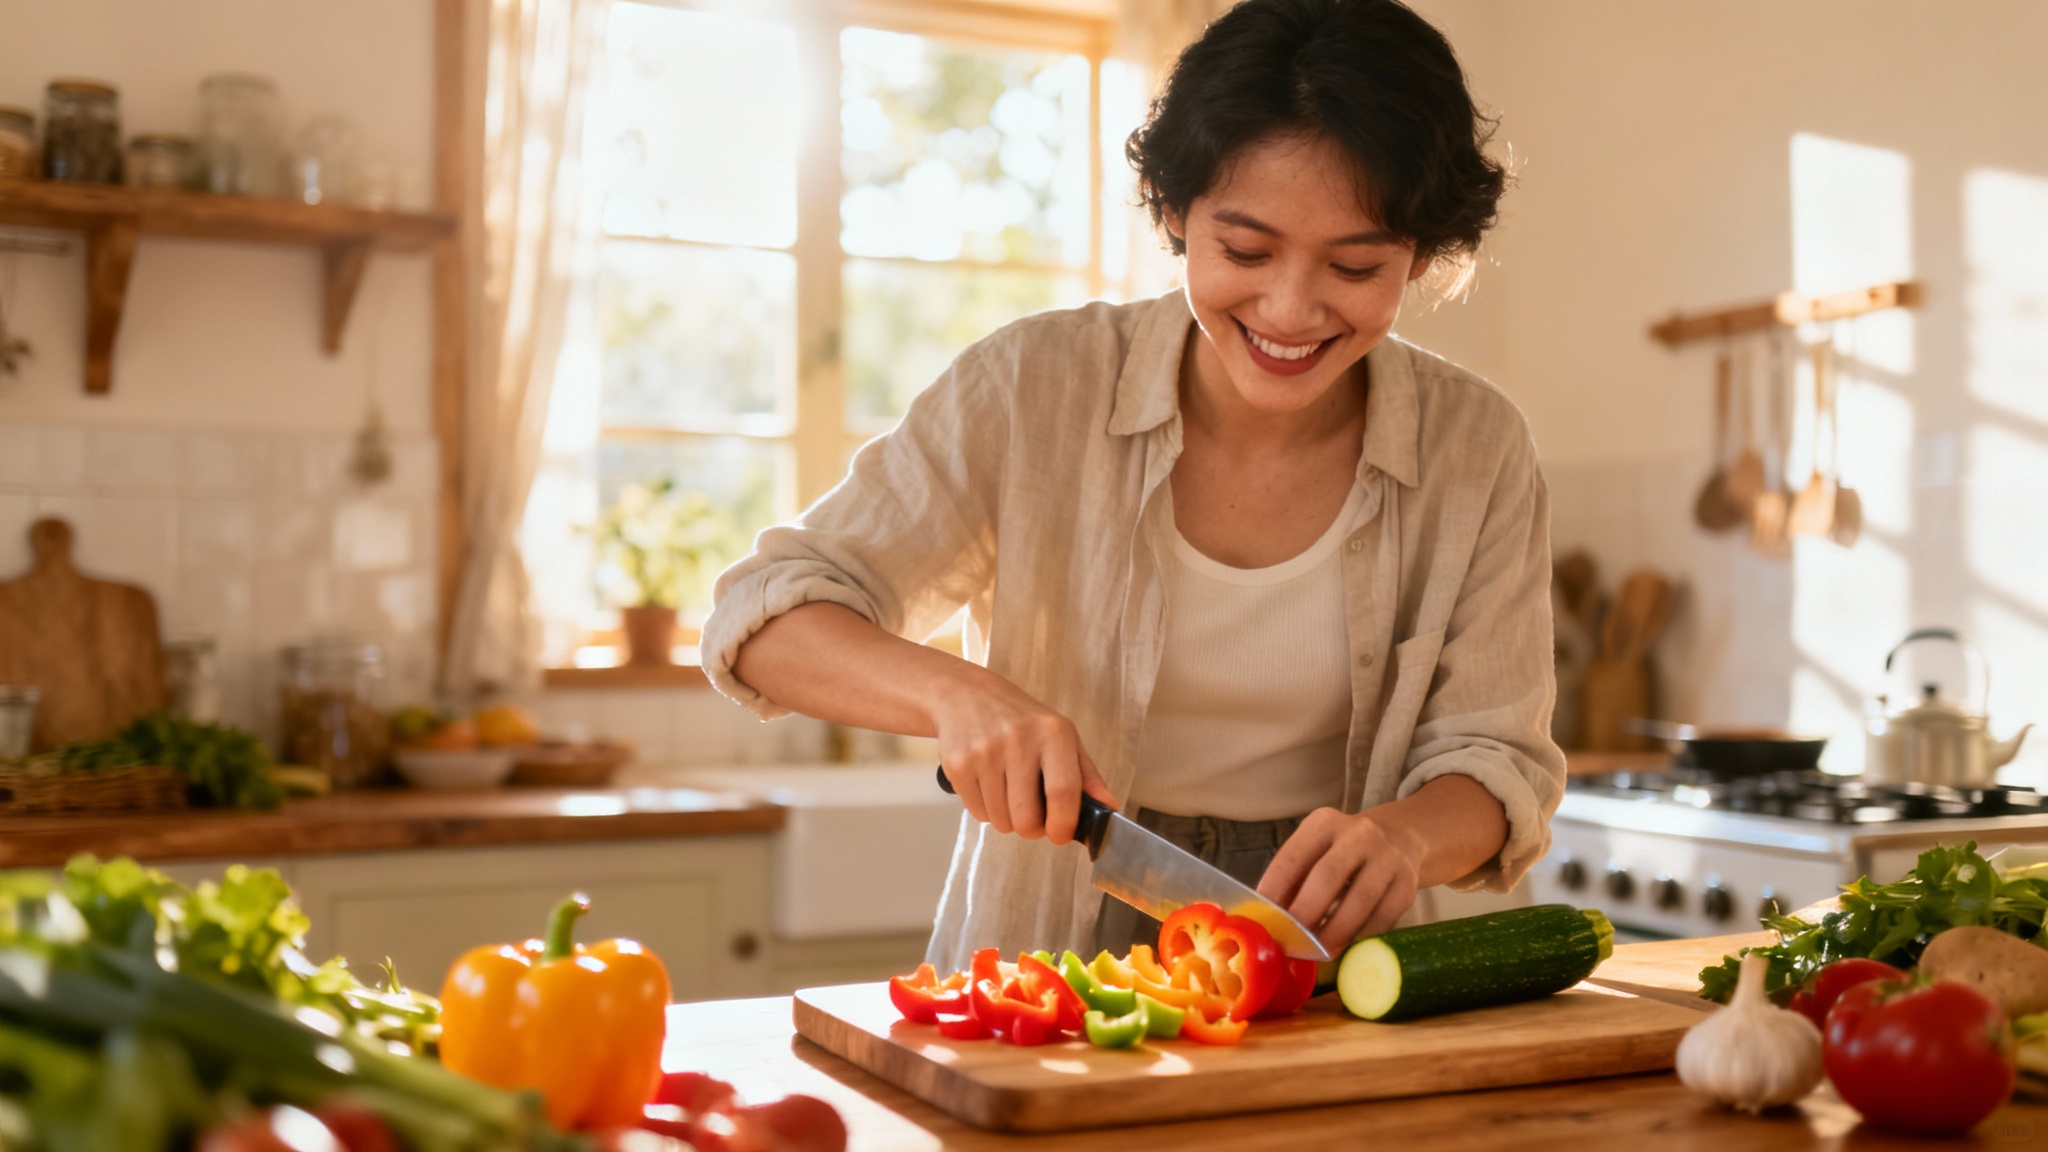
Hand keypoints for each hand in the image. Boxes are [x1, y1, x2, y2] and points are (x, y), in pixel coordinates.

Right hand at [929, 668, 1116, 845]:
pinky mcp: (958, 764)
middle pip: (1027, 818)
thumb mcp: (1062, 737)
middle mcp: (1018, 739)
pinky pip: (978, 813)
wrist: (967, 695)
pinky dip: (987, 810)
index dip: (1063, 824)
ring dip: (1008, 819)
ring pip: (1001, 821)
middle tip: (1033, 814)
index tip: (1061, 834)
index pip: (1063, 791)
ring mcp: (985, 752)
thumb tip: (1108, 809)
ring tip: (1009, 793)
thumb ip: (1087, 776)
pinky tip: (989, 785)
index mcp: (1053, 732)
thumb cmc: (1022, 720)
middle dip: (1032, 829)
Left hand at [1257, 808, 1423, 954]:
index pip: (1293, 857)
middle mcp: (1358, 834)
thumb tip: (1267, 919)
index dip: (1275, 890)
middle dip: (1306, 913)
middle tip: (1292, 941)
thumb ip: (1293, 880)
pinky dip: (1362, 936)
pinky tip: (1347, 947)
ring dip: (1335, 931)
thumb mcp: (1316, 851)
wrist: (1398, 837)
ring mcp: (1387, 856)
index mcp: (1324, 823)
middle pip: (1327, 876)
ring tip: (1319, 952)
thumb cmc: (1343, 852)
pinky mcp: (1407, 882)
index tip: (1264, 920)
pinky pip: (1384, 916)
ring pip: (1360, 899)